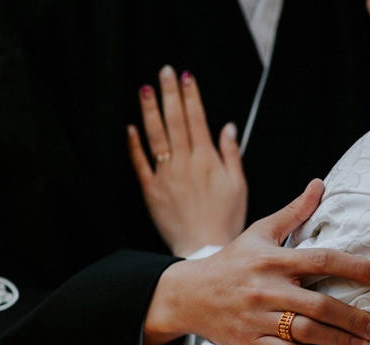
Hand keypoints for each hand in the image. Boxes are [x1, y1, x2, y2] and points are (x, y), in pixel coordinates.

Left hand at [128, 65, 245, 256]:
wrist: (204, 247)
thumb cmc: (226, 220)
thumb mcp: (238, 186)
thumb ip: (231, 154)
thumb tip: (228, 128)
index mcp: (207, 160)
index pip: (197, 119)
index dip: (191, 96)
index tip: (186, 77)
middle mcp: (185, 163)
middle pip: (175, 121)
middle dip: (169, 94)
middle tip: (164, 73)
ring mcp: (165, 175)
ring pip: (155, 136)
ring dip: (150, 111)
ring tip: (146, 90)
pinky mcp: (151, 190)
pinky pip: (140, 162)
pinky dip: (134, 143)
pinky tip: (131, 128)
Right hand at [145, 179, 369, 344]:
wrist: (187, 295)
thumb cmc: (232, 262)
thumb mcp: (260, 232)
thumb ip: (294, 212)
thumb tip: (320, 184)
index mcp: (273, 260)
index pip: (321, 261)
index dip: (354, 268)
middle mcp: (267, 289)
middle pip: (319, 304)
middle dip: (353, 318)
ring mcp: (257, 318)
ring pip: (305, 331)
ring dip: (338, 340)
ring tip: (361, 344)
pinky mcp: (248, 342)